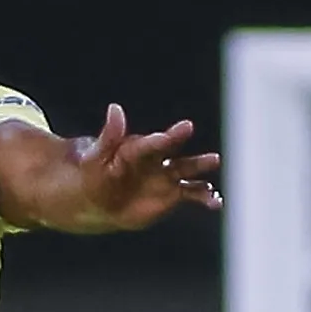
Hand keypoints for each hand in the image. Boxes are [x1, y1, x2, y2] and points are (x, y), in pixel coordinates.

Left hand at [69, 103, 221, 226]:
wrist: (101, 203)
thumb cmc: (95, 178)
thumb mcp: (95, 158)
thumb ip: (108, 137)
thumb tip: (114, 108)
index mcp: (137, 149)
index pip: (151, 142)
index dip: (161, 138)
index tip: (173, 132)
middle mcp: (156, 158)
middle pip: (172, 148)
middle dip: (179, 138)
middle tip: (189, 127)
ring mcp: (167, 175)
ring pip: (188, 168)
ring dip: (201, 165)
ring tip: (214, 160)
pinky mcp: (173, 193)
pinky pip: (193, 193)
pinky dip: (205, 196)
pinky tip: (216, 202)